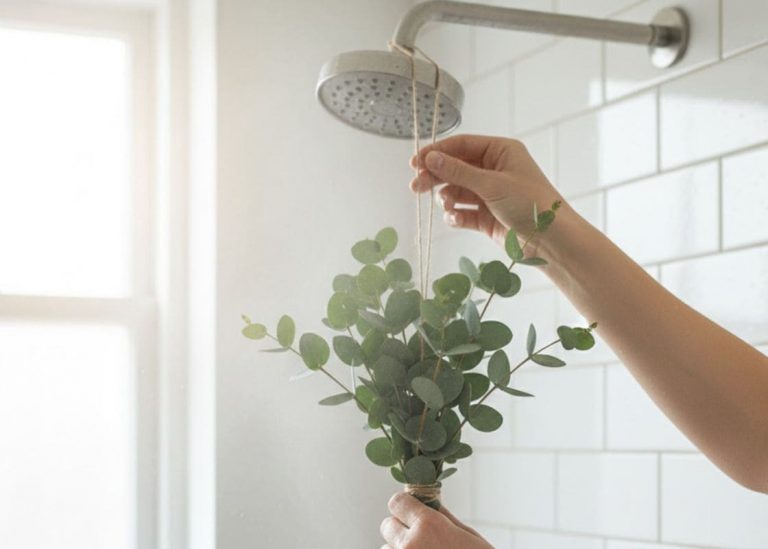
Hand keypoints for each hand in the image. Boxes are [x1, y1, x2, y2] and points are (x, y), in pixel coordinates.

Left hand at [380, 492, 493, 548]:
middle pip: (387, 525)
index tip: (413, 510)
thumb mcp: (468, 535)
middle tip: (421, 537)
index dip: (406, 505)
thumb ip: (443, 518)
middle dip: (401, 528)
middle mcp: (410, 544)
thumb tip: (430, 504)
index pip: (397, 502)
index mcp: (429, 526)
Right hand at [410, 134, 563, 247]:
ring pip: (457, 191)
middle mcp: (494, 170)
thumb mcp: (492, 184)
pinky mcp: (487, 217)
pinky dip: (456, 215)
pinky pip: (464, 212)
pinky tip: (455, 218)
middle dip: (436, 177)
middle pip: (456, 168)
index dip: (438, 152)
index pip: (462, 145)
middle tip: (416, 186)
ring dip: (447, 197)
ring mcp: (490, 194)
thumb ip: (458, 172)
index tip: (415, 161)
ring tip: (446, 205)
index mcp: (501, 152)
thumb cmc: (529, 204)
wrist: (551, 240)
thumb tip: (430, 158)